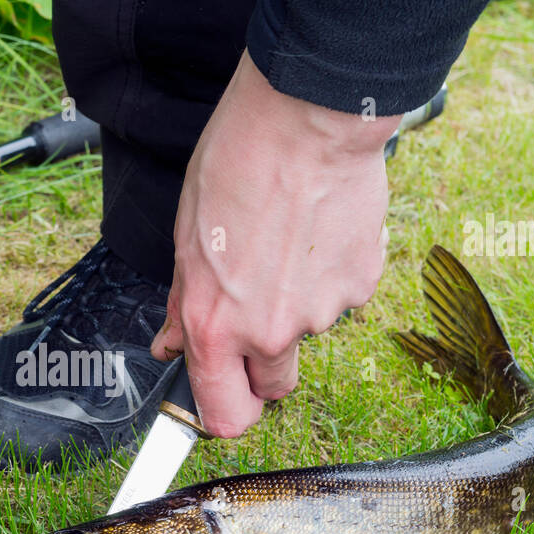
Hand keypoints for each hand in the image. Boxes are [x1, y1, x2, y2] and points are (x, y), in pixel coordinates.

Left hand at [151, 51, 400, 437]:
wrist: (307, 116)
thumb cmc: (238, 163)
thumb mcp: (186, 238)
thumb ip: (183, 305)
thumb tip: (173, 343)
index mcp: (217, 326)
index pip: (225, 417)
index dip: (221, 414)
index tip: (218, 403)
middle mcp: (271, 333)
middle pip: (273, 388)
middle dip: (260, 365)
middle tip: (252, 312)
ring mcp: (323, 314)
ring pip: (306, 333)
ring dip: (294, 307)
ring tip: (282, 244)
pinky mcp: (360, 286)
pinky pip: (339, 298)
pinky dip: (326, 276)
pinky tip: (312, 231)